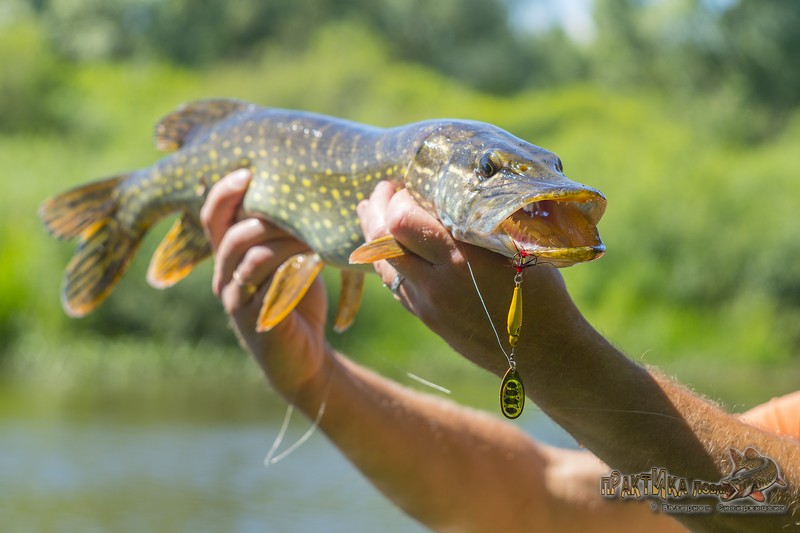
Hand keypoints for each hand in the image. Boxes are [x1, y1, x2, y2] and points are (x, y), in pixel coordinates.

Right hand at [200, 169, 332, 398]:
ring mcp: (235, 300)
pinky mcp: (254, 321)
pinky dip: (290, 266)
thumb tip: (307, 186)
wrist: (303, 357)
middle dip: (263, 213)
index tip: (248, 171)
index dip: (224, 193)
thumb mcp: (291, 258)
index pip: (213, 217)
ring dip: (281, 237)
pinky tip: (313, 257)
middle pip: (230, 234)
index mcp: (228, 256)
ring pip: (247, 256)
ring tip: (311, 229)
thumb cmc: (299, 300)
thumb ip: (285, 230)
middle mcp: (223, 276)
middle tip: (296, 201)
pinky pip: (266, 285)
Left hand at [357, 181, 575, 374]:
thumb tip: (450, 194)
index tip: (408, 184)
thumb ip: (477, 225)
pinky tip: (393, 246)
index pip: (402, 220)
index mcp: (461, 259)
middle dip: (377, 210)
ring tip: (372, 212)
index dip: (398, 198)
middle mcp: (436, 283)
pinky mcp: (427, 319)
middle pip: (381, 240)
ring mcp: (427, 305)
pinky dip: (390, 260)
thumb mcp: (517, 248)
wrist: (546, 352)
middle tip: (383, 190)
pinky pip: (395, 284)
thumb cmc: (542, 293)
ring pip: (383, 264)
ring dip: (375, 235)